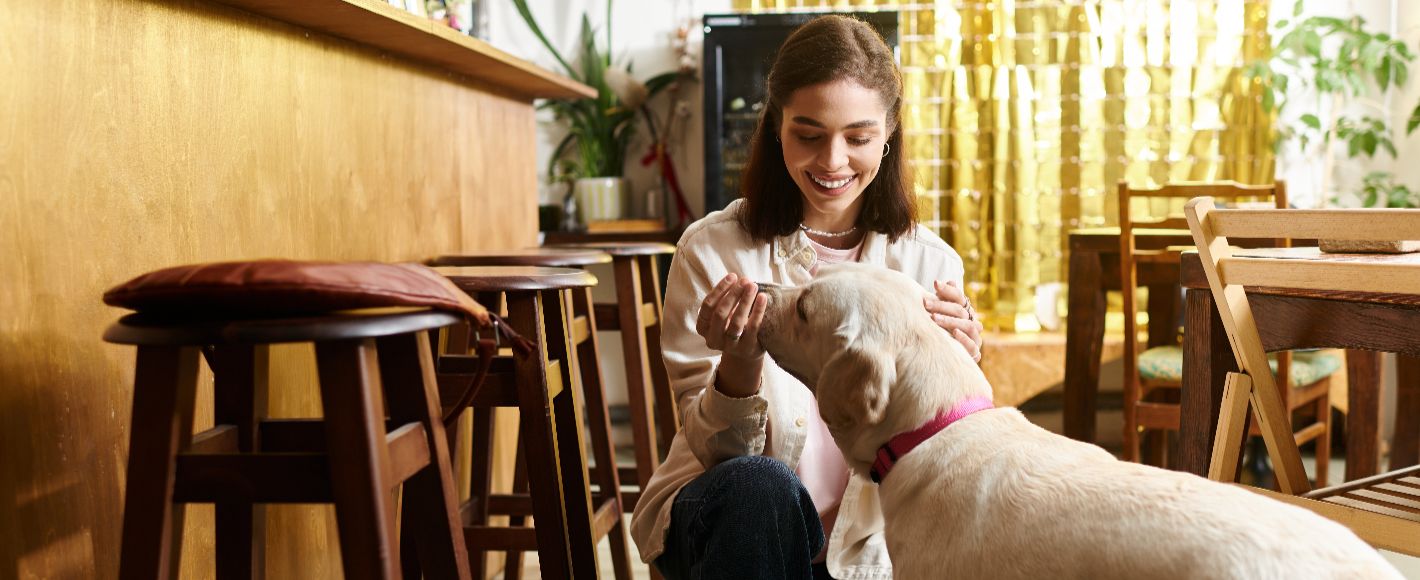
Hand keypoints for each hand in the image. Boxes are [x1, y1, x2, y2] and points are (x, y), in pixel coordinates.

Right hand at [696, 273, 768, 395]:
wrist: (746, 351)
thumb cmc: (733, 324)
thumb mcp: (724, 313)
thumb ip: (726, 299)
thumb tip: (740, 279)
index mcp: (703, 328)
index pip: (707, 306)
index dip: (719, 290)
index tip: (732, 276)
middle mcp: (713, 339)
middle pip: (720, 313)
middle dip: (733, 294)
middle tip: (745, 280)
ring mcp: (729, 346)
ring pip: (736, 322)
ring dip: (745, 301)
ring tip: (753, 286)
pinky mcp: (746, 348)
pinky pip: (753, 328)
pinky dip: (758, 311)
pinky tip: (763, 298)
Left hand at [924, 280, 983, 362]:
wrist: (946, 356)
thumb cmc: (940, 329)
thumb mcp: (940, 313)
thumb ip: (944, 298)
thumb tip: (950, 281)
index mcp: (966, 311)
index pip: (959, 297)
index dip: (948, 290)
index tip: (935, 283)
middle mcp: (973, 322)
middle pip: (960, 311)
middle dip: (942, 306)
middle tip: (926, 304)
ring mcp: (975, 337)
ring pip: (968, 326)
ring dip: (950, 321)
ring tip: (935, 318)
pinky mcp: (974, 352)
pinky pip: (972, 345)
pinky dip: (963, 338)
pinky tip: (953, 333)